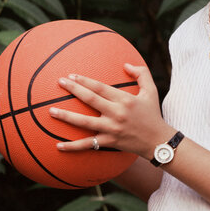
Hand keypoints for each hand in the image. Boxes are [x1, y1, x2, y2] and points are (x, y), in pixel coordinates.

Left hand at [50, 60, 171, 158]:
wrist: (158, 141)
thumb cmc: (153, 114)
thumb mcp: (151, 91)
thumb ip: (141, 74)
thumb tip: (125, 64)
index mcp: (125, 99)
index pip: (100, 87)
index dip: (85, 81)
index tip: (71, 75)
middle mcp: (117, 114)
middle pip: (90, 100)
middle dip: (74, 90)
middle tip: (59, 82)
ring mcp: (112, 129)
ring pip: (85, 123)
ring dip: (66, 117)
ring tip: (51, 111)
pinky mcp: (109, 142)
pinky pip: (88, 144)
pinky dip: (72, 146)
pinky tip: (57, 145)